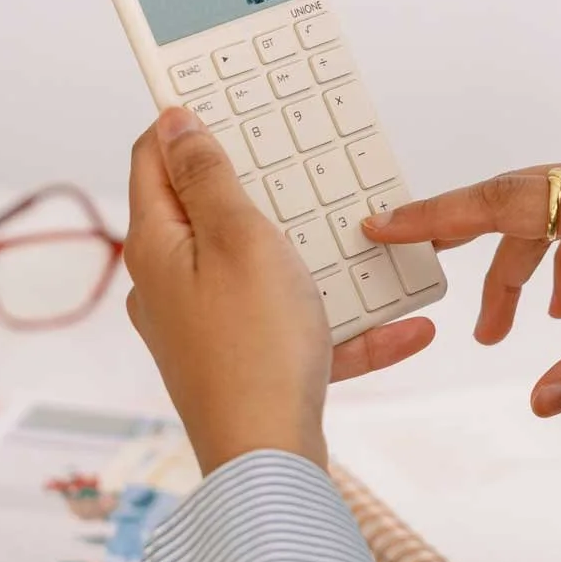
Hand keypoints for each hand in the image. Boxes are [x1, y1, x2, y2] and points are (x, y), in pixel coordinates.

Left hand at [124, 110, 434, 474]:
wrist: (270, 464)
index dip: (186, 122)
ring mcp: (206, 330)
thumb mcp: (240, 239)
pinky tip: (408, 326)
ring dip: (322, 262)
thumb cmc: (254, 348)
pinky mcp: (243, 366)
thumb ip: (210, 178)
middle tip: (310, 161)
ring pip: (266, 274)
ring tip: (373, 249)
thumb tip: (175, 123)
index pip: (152, 159)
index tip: (228, 96)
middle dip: (268, 189)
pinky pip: (298, 330)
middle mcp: (169, 286)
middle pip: (212, 214)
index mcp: (156, 247)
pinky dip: (346, 326)